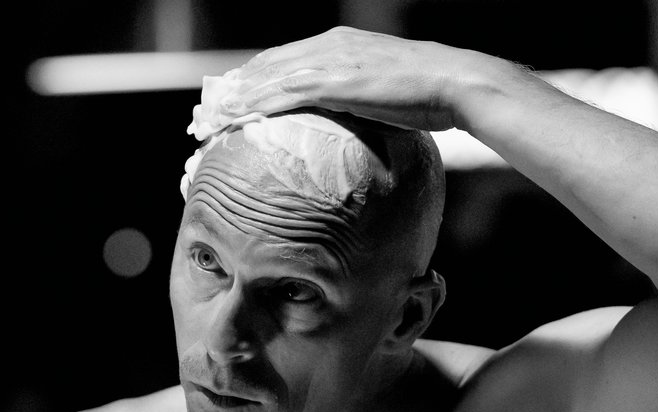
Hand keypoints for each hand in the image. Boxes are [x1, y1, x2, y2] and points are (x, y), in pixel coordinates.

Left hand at [218, 27, 461, 131]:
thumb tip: (347, 122)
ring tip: (208, 121)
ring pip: (267, 78)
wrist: (452, 82)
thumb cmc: (426, 93)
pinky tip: (235, 119)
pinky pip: (284, 94)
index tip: (228, 98)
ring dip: (234, 101)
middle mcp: (328, 46)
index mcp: (337, 44)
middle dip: (231, 89)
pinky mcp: (335, 81)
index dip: (251, 79)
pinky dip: (255, 106)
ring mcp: (330, 61)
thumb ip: (357, 98)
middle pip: (265, 66)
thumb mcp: (382, 90)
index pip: (282, 60)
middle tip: (204, 113)